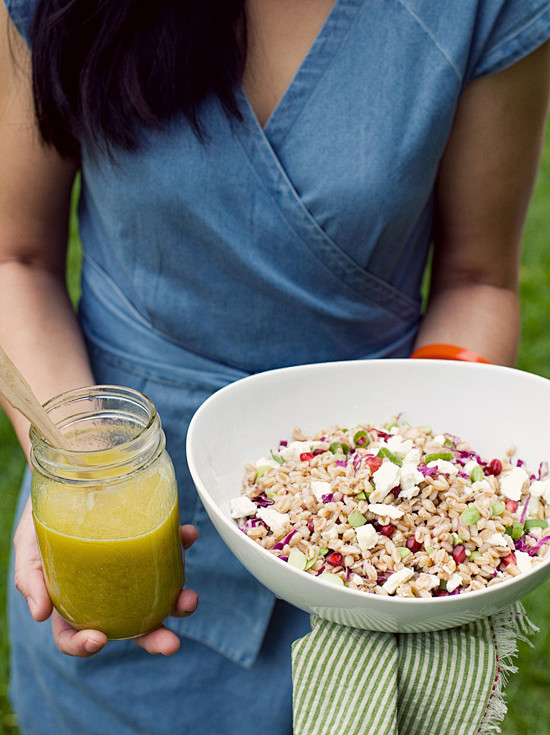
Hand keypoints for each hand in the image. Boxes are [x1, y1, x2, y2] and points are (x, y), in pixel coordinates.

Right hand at [13, 496, 198, 656]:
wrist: (69, 476)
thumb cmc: (44, 517)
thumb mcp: (28, 545)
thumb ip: (29, 578)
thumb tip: (40, 614)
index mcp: (73, 601)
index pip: (77, 634)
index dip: (85, 645)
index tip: (99, 638)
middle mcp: (109, 592)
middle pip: (131, 626)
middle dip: (154, 638)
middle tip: (171, 643)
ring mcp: (134, 568)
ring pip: (160, 595)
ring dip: (179, 602)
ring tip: (188, 597)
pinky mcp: (150, 541)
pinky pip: (171, 547)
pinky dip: (182, 543)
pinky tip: (188, 535)